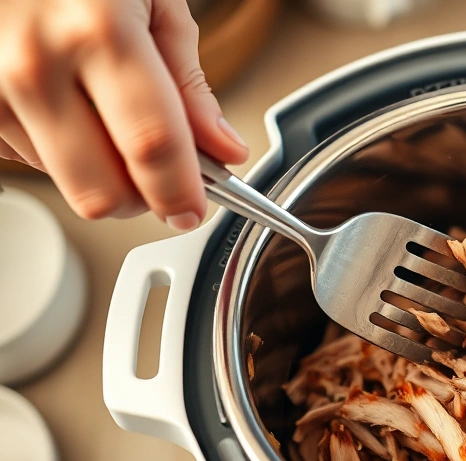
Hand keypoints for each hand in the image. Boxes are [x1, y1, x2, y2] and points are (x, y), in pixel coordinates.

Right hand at [0, 0, 248, 229]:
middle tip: (161, 176)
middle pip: (103, 191)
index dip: (182, 192)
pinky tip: (65, 105)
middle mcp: (35, 64)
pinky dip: (58, 149)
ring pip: (66, 183)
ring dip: (99, 169)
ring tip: (105, 113)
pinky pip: (27, 160)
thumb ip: (190, 83)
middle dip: (143, 198)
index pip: (153, 146)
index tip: (195, 210)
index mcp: (98, 32)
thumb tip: (224, 150)